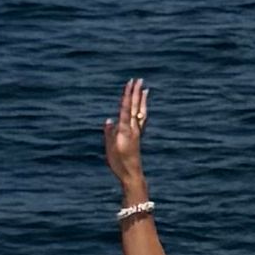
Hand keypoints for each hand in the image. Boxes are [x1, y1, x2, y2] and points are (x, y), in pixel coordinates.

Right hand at [105, 75, 151, 201]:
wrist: (132, 174)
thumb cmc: (118, 164)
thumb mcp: (110, 149)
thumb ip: (109, 134)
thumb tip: (109, 120)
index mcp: (125, 130)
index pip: (125, 108)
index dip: (127, 95)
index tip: (130, 83)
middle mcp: (133, 129)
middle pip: (134, 107)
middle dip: (135, 93)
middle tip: (138, 79)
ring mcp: (137, 132)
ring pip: (140, 112)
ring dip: (141, 100)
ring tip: (144, 89)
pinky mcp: (138, 136)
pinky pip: (142, 119)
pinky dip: (143, 110)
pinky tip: (142, 106)